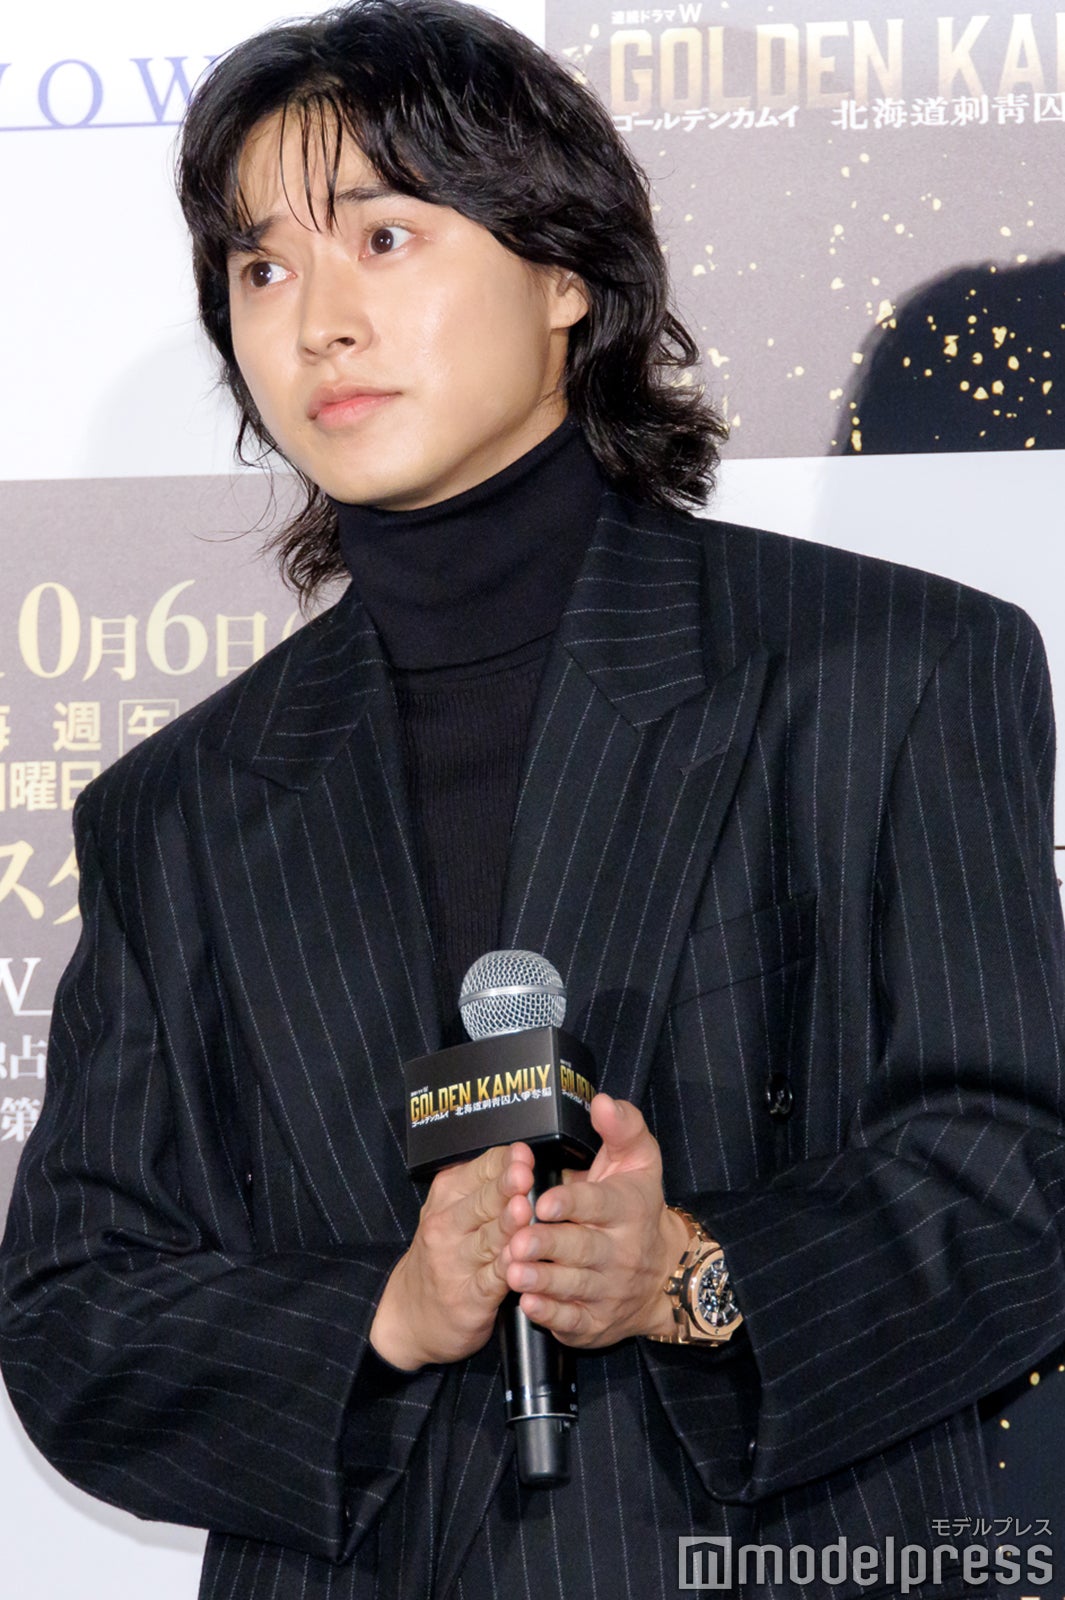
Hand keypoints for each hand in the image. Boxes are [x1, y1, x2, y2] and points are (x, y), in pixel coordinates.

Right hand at [370, 1142, 534, 1369]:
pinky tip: (519, 1259)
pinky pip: (491, 1279)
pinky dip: (506, 1268)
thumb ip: (486, 1185)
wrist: (411, 1311)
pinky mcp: (468, 1297)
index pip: (481, 1169)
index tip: (523, 1153)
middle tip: (523, 1174)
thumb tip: (525, 1158)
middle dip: (505, 1188)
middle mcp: (446, 1226)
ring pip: (488, 1239)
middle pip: (484, 1202)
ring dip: (507, 1225)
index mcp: (447, 1194)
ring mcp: (455, 1263)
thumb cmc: (443, 1251)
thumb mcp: (453, 1209)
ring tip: (523, 1210)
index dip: (505, 1162)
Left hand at [502, 1094, 689, 1346]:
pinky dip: (551, 1315)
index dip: (571, 1203)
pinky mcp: (596, 1321)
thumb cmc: (636, 1207)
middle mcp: (621, 1251)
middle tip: (517, 1239)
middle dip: (548, 1244)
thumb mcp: (639, 1161)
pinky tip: (528, 1304)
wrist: (665, 1274)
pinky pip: (573, 1321)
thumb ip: (622, 1127)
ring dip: (543, 1279)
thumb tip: (603, 1102)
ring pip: (574, 1286)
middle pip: (582, 1248)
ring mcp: (608, 1289)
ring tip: (513, 1271)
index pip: (599, 1204)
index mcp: (628, 1208)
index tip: (543, 1201)